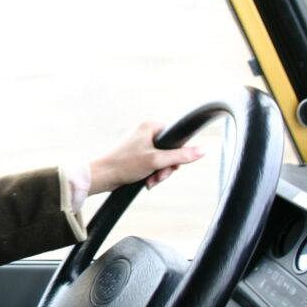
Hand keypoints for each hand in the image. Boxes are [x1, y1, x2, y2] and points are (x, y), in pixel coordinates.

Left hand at [87, 120, 204, 193]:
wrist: (102, 176)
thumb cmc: (125, 165)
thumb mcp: (157, 161)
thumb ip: (181, 156)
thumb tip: (204, 150)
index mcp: (151, 124)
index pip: (177, 137)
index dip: (177, 154)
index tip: (170, 167)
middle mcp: (146, 130)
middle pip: (171, 150)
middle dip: (166, 168)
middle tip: (157, 177)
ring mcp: (142, 142)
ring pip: (163, 159)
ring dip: (159, 173)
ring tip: (150, 181)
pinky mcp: (138, 153)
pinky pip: (154, 162)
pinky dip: (152, 173)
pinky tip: (146, 181)